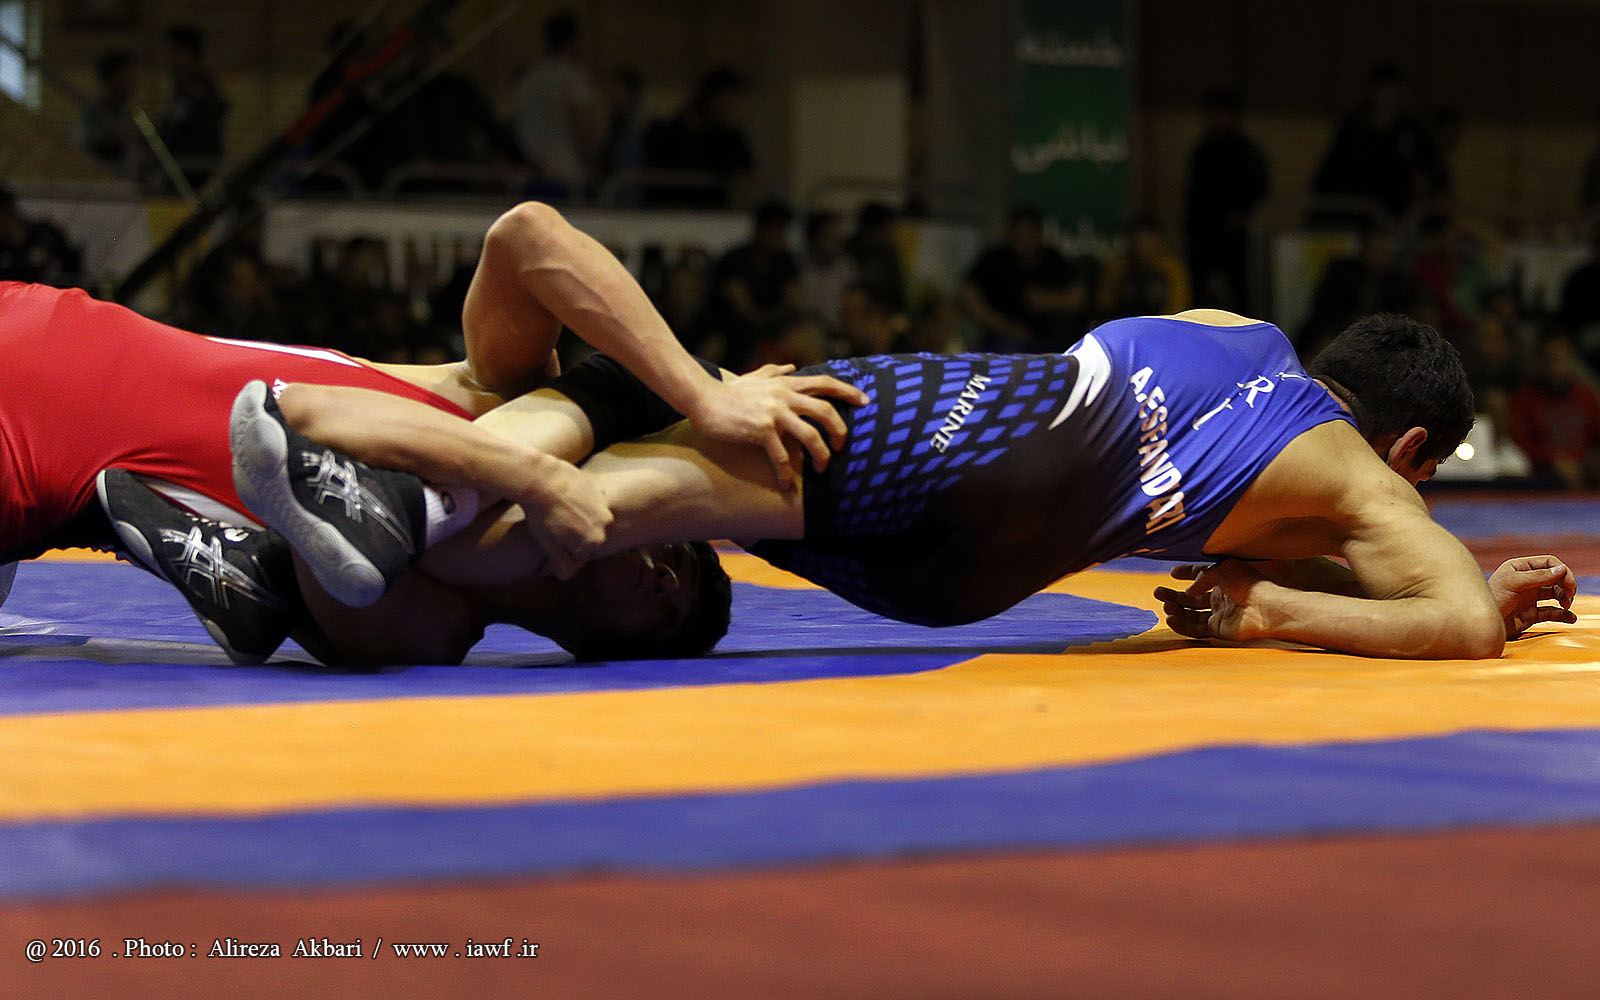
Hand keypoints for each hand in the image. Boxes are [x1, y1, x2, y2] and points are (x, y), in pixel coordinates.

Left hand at [515, 455, 613, 578]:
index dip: (566, 548)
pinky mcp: (598, 489)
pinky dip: (581, 501)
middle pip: (590, 537)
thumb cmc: (541, 515)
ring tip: (559, 509)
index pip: (582, 555)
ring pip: (592, 519)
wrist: (539, 479)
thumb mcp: (548, 546)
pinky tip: (564, 497)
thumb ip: (562, 565)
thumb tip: (570, 574)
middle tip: (556, 523)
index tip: (554, 537)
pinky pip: (592, 502)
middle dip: (576, 534)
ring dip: (580, 517)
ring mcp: (603, 505)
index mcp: (594, 542)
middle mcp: (605, 524)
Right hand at [687, 364, 869, 489]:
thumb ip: (775, 371)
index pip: (825, 382)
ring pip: (810, 435)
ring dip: (821, 455)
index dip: (848, 391)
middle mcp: (784, 396)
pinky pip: (780, 455)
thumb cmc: (729, 391)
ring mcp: (774, 413)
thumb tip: (792, 366)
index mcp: (786, 384)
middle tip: (841, 446)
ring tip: (821, 469)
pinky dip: (785, 473)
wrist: (703, 399)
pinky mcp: (761, 430)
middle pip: (825, 410)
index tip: (865, 401)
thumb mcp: (754, 376)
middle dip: (839, 430)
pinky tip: (786, 485)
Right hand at [1154, 560, 1274, 641]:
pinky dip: (1182, 625)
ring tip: (1164, 605)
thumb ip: (1201, 578)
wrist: (1264, 608)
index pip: (1201, 575)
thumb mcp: (1221, 569)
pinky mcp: (1218, 630)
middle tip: (1156, 592)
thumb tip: (1188, 591)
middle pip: (1192, 597)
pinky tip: (1170, 619)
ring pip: (1191, 614)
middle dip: (1174, 594)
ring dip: (1176, 610)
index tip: (1173, 573)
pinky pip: (1196, 629)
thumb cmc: (1247, 584)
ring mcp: (1219, 614)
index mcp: (1223, 579)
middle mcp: (1220, 597)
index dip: (1187, 574)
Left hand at [1489, 555, 1576, 638]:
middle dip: (1566, 584)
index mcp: (1520, 568)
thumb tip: (1562, 569)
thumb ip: (1537, 577)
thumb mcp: (1513, 584)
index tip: (1568, 583)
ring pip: (1556, 594)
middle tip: (1570, 594)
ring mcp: (1529, 597)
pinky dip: (1563, 614)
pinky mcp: (1531, 614)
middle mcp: (1526, 581)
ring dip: (1566, 598)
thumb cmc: (1492, 599)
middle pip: (1555, 578)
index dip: (1562, 571)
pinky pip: (1552, 612)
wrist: (1480, 624)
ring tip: (1566, 604)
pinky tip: (1571, 618)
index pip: (1549, 563)